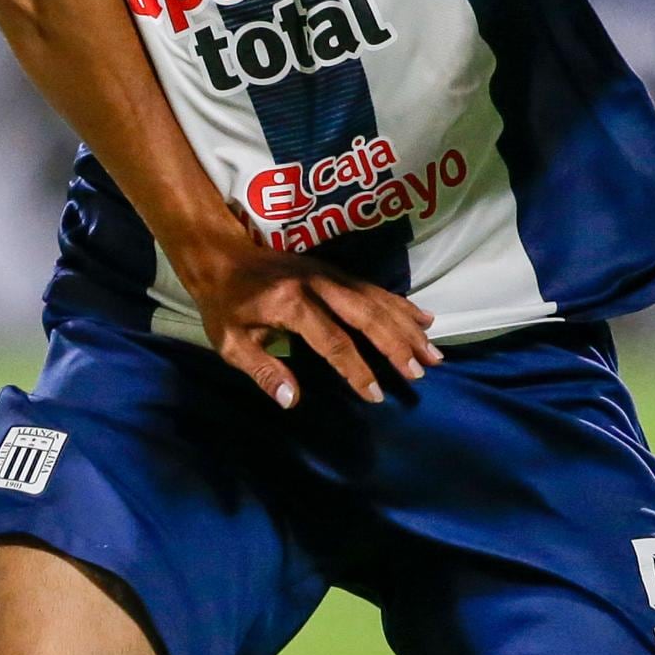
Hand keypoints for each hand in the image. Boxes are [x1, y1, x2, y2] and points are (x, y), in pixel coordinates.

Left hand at [167, 222, 439, 408]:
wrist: (221, 253)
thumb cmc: (224, 304)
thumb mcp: (230, 342)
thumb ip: (262, 371)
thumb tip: (292, 401)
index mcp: (291, 304)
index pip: (332, 342)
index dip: (356, 370)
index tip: (376, 394)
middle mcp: (318, 285)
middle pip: (366, 316)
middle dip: (396, 345)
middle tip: (421, 371)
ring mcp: (330, 274)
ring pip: (378, 300)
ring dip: (407, 326)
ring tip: (433, 352)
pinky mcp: (336, 271)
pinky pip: (376, 289)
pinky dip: (402, 305)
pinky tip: (424, 319)